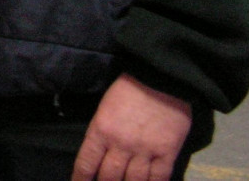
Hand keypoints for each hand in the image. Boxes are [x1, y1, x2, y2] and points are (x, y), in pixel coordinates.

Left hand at [72, 74, 191, 180]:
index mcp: (101, 131)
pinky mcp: (167, 153)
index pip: (86, 163)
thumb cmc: (127, 89)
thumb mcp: (104, 108)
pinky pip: (159, 179)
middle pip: (109, 177)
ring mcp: (145, 151)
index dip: (81, 179)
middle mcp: (121, 145)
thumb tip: (99, 155)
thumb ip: (101, 133)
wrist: (160, 78)